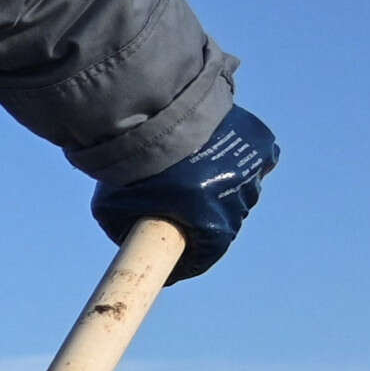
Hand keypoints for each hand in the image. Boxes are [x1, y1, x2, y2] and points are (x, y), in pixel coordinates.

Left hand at [91, 106, 277, 280]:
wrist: (151, 110)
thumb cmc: (130, 163)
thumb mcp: (111, 208)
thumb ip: (122, 232)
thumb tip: (129, 244)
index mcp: (209, 221)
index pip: (210, 252)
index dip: (192, 259)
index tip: (178, 259)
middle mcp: (237, 198)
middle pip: (228, 222)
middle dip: (206, 225)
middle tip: (182, 215)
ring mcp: (250, 170)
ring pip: (242, 192)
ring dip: (223, 194)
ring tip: (196, 184)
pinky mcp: (258, 144)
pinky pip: (257, 163)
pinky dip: (241, 167)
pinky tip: (218, 163)